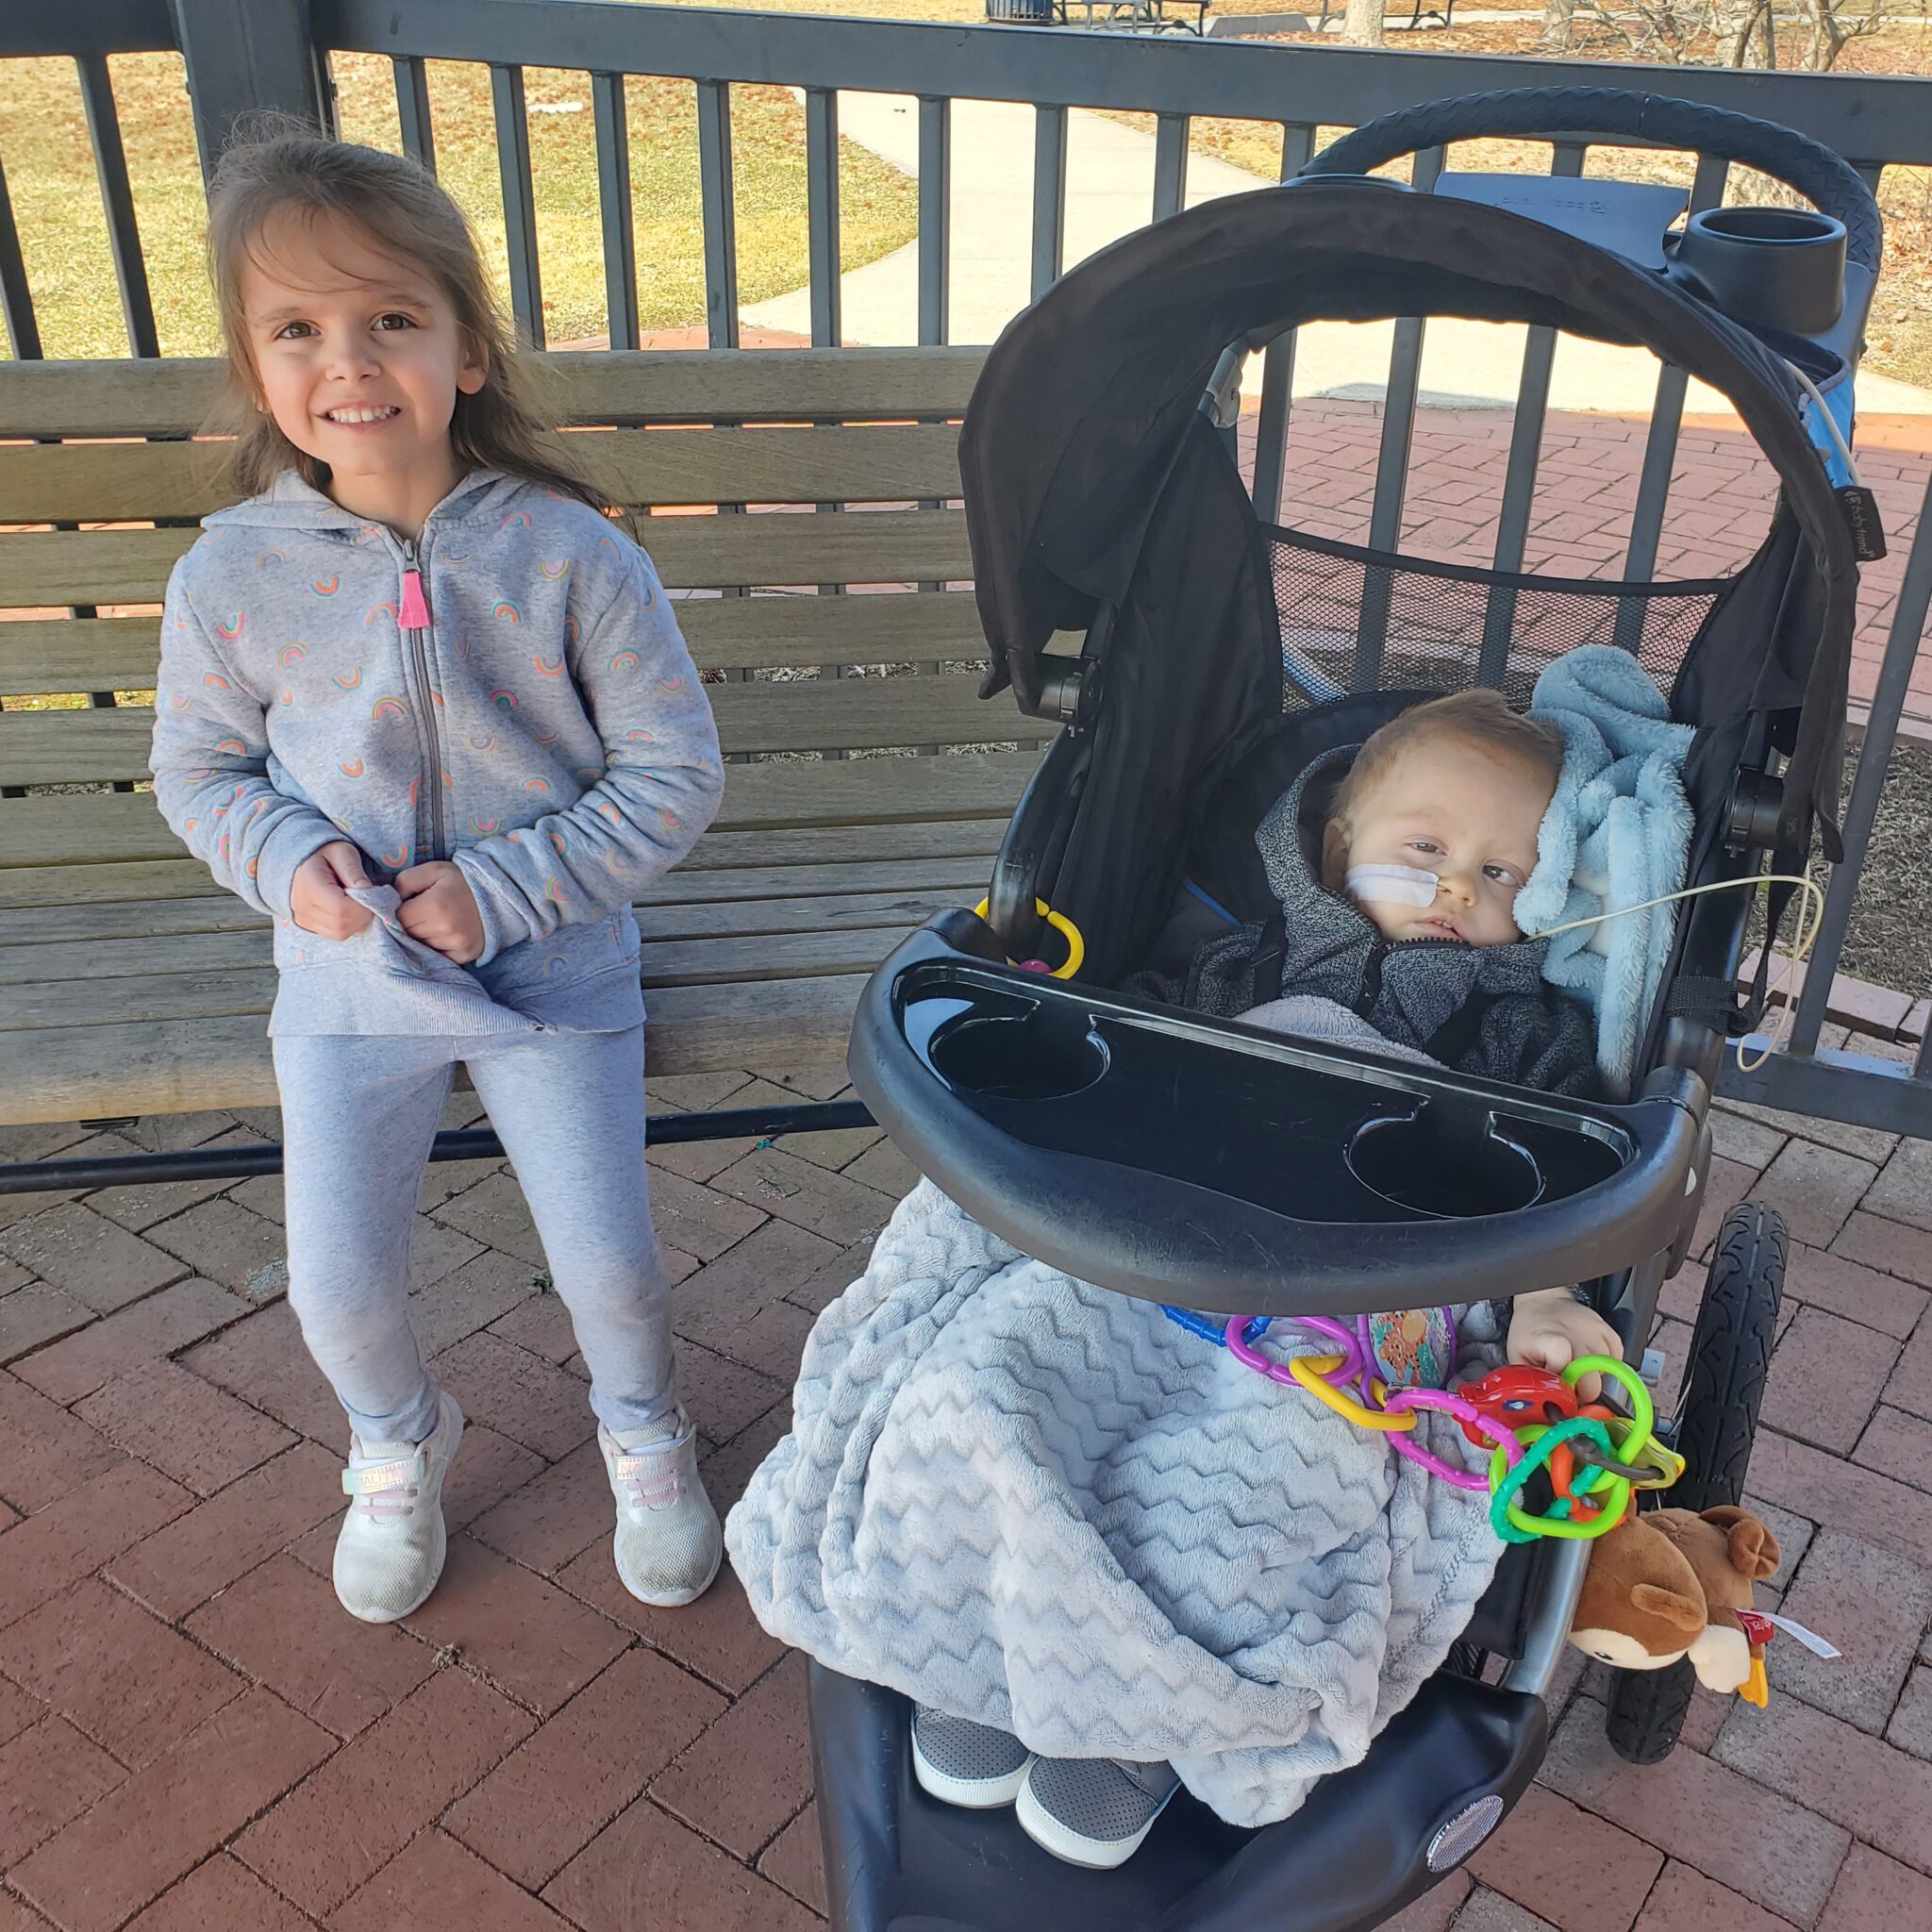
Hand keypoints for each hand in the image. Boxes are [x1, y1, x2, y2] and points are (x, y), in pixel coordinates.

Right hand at [289, 841, 375, 940]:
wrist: (304, 859)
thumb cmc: (326, 852)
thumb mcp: (343, 852)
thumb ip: (354, 871)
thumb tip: (369, 893)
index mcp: (309, 886)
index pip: (341, 910)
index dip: (364, 907)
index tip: (374, 894)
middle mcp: (302, 907)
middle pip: (342, 926)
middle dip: (364, 915)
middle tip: (370, 898)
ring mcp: (302, 919)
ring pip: (340, 933)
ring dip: (358, 922)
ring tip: (359, 902)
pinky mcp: (307, 925)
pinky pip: (336, 934)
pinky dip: (350, 925)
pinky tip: (350, 908)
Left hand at [395, 861, 485, 963]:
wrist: (498, 895)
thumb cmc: (462, 881)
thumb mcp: (432, 870)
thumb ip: (404, 881)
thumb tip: (388, 901)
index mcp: (434, 905)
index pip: (398, 918)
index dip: (399, 912)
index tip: (408, 906)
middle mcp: (445, 929)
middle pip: (407, 935)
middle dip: (409, 925)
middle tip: (421, 914)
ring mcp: (456, 945)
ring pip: (420, 947)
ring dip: (421, 938)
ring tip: (433, 924)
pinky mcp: (464, 956)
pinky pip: (436, 957)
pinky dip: (434, 948)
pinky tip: (442, 935)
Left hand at [1505, 1287, 1621, 1402]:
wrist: (1542, 1302)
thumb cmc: (1529, 1331)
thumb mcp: (1518, 1356)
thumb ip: (1530, 1381)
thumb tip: (1544, 1406)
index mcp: (1548, 1338)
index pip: (1562, 1360)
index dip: (1563, 1382)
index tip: (1559, 1389)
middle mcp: (1575, 1334)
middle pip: (1592, 1379)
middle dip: (1583, 1393)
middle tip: (1571, 1390)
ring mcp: (1594, 1331)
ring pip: (1607, 1372)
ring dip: (1594, 1379)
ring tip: (1579, 1372)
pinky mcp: (1607, 1329)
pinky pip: (1617, 1357)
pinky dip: (1608, 1367)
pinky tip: (1591, 1363)